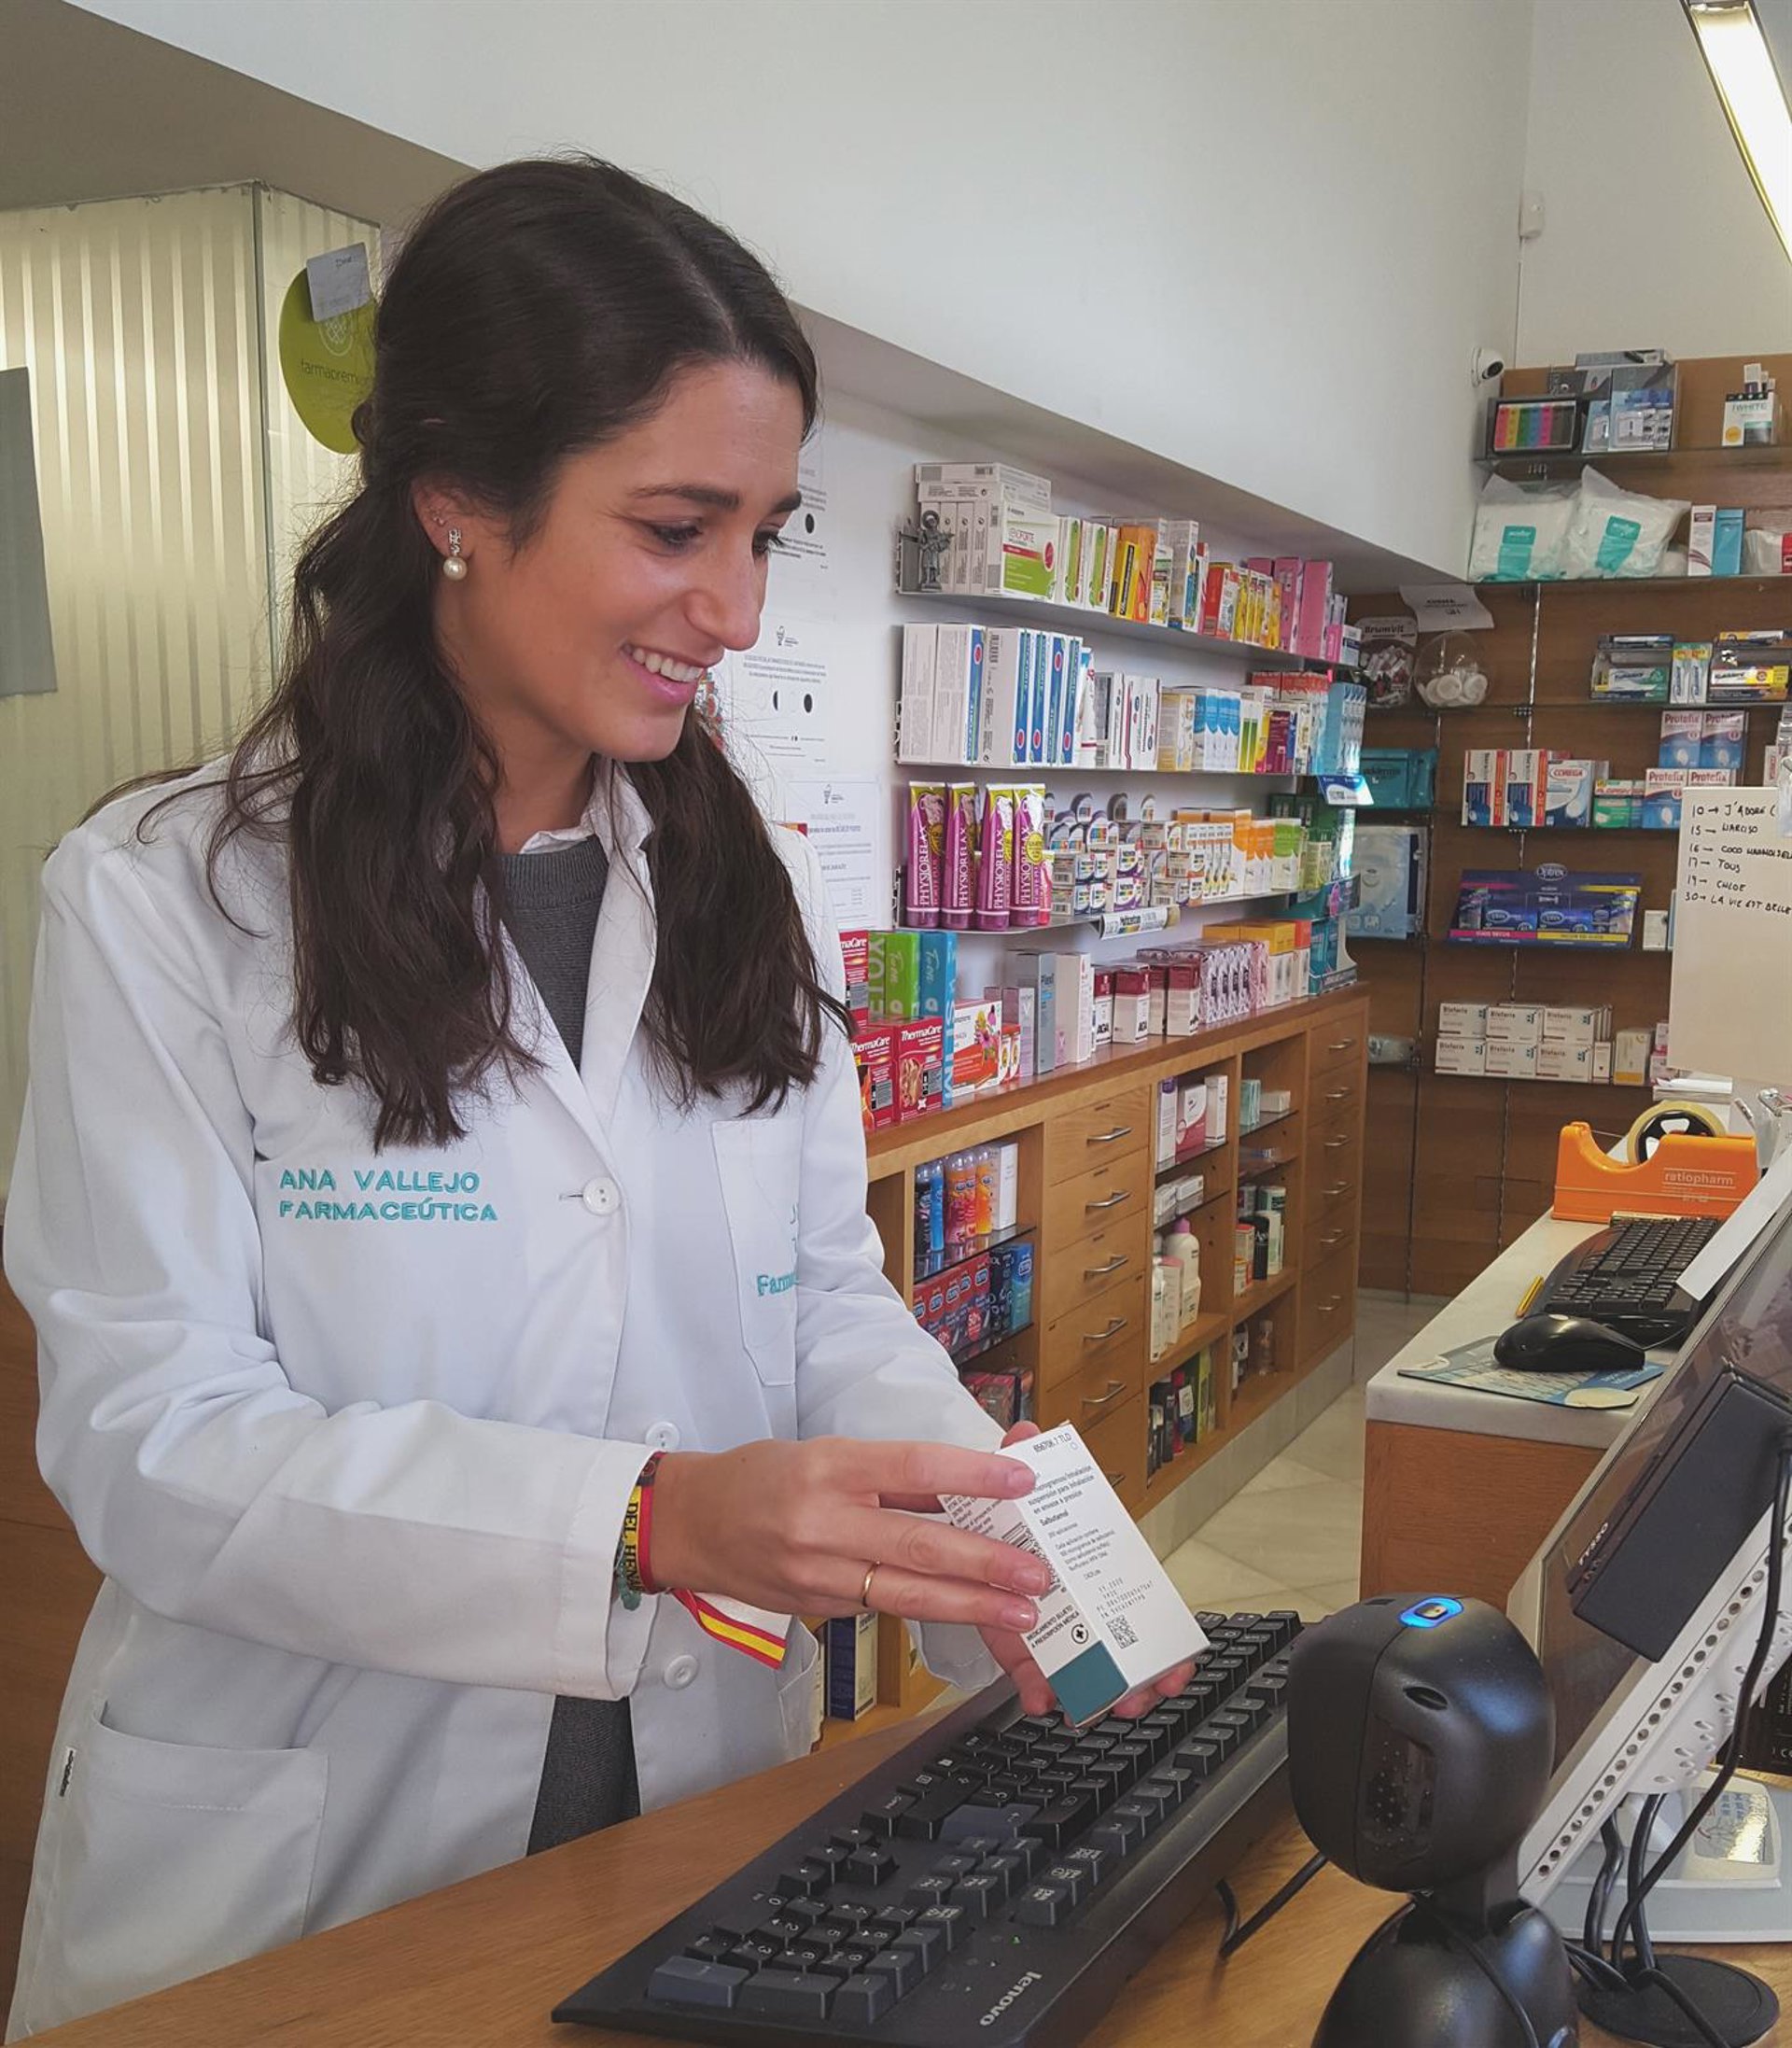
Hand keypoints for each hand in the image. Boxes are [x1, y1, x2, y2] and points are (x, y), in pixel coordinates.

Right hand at [648, 1436, 1055, 1633]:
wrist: (690, 1525)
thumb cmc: (760, 1477)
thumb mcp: (824, 1452)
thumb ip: (890, 1474)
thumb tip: (964, 1485)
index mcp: (830, 1467)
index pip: (913, 1468)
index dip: (972, 1476)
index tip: (1021, 1482)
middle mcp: (824, 1522)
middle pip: (918, 1544)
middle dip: (986, 1563)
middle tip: (1036, 1572)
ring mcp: (819, 1573)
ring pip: (907, 1592)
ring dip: (971, 1604)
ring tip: (1020, 1610)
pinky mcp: (819, 1608)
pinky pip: (883, 1607)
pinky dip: (930, 1608)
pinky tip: (969, 1612)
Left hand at [975, 1423, 1200, 1721]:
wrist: (959, 1529)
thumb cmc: (1002, 1508)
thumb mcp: (1009, 1481)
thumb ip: (1020, 1457)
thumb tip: (1027, 1433)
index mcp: (1088, 1562)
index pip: (1139, 1601)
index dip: (1162, 1636)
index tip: (1176, 1662)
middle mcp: (1076, 1596)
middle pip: (1121, 1646)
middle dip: (1136, 1680)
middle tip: (1138, 1696)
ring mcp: (1048, 1622)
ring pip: (1082, 1667)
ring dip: (1091, 1691)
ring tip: (1091, 1707)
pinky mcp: (1015, 1639)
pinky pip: (1031, 1672)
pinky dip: (1036, 1688)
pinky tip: (1041, 1700)